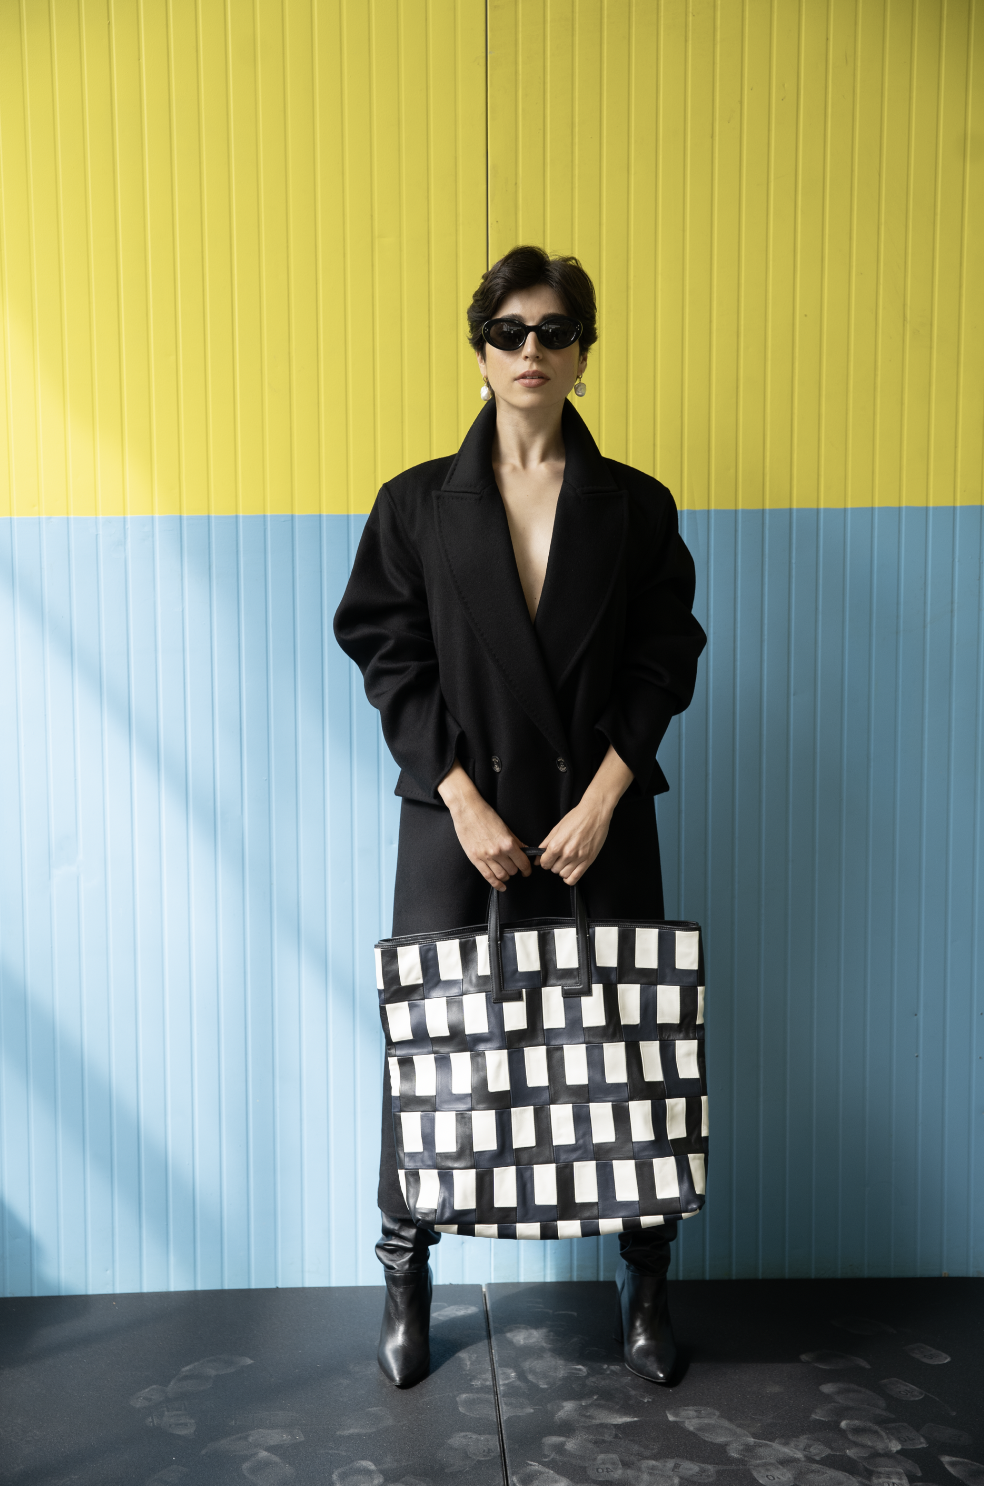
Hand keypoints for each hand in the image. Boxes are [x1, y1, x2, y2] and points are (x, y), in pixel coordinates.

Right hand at [437, 761, 531, 891]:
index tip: (527, 870)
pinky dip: (496, 884)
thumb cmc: (486, 815)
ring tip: (507, 872)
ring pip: (502, 875)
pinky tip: (501, 886)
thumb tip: (526, 851)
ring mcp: (485, 857)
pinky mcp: (475, 859)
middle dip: (516, 870)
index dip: (527, 869)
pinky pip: (488, 876)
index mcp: (507, 843)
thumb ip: (517, 841)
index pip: (523, 863)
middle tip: (516, 867)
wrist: (467, 810)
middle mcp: (497, 852)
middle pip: (513, 870)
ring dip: (507, 876)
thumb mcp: (506, 827)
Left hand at [537, 797, 613, 884]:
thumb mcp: (556, 828)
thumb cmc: (576, 817)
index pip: (544, 863)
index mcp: (557, 845)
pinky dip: (570, 878)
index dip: (544, 861)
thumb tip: (537, 858)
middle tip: (558, 857)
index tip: (547, 858)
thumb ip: (545, 844)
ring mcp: (579, 858)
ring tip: (565, 861)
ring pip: (564, 874)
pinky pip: (575, 878)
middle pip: (554, 869)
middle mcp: (567, 854)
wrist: (595, 813)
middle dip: (553, 864)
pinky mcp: (588, 860)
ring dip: (562, 869)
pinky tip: (570, 870)